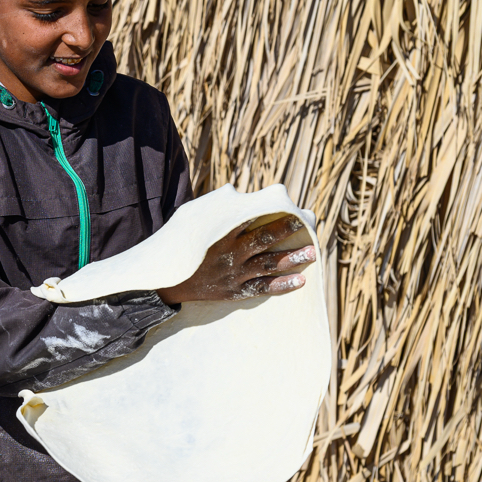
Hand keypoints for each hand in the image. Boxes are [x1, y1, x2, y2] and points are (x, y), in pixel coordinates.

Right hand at [155, 216, 315, 304]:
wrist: (170, 285)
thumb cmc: (181, 249)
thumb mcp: (189, 223)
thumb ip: (212, 208)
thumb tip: (232, 190)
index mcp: (221, 236)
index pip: (250, 220)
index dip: (271, 213)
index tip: (290, 207)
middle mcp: (231, 255)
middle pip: (264, 241)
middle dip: (286, 232)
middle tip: (308, 225)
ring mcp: (235, 274)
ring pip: (268, 265)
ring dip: (291, 259)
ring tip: (312, 253)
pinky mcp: (237, 291)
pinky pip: (263, 288)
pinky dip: (282, 286)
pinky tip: (300, 282)